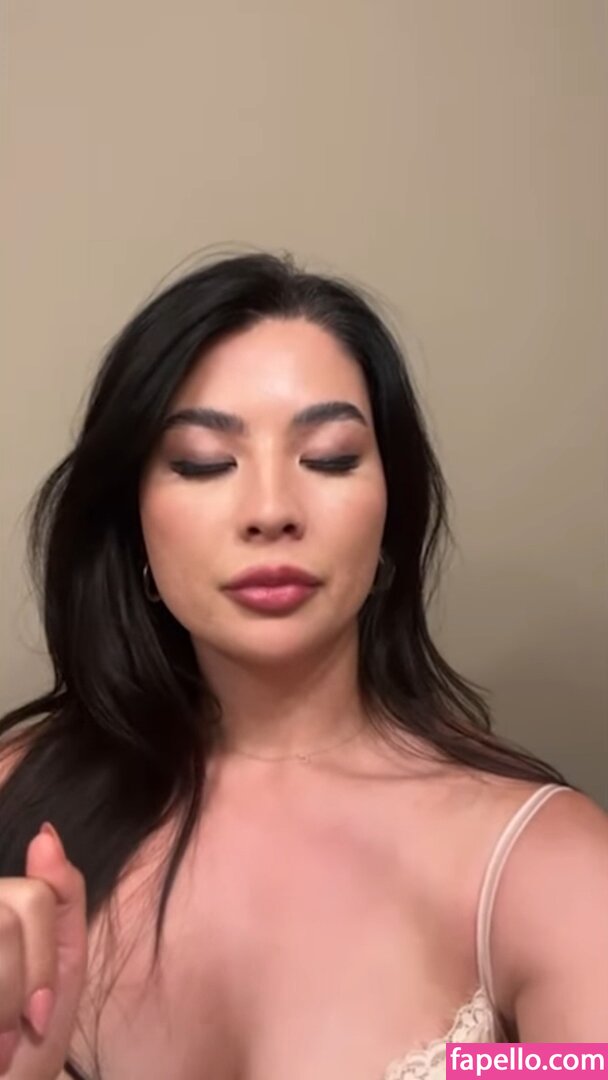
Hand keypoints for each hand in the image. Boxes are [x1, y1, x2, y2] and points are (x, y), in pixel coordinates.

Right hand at [0, 823, 87, 1078]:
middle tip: (11, 1035)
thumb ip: (62, 897)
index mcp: (1, 907)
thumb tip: (46, 833)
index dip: (42, 962)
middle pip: (7, 917)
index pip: (34, 896)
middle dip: (18, 987)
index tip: (39, 1015)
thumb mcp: (61, 967)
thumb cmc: (26, 1041)